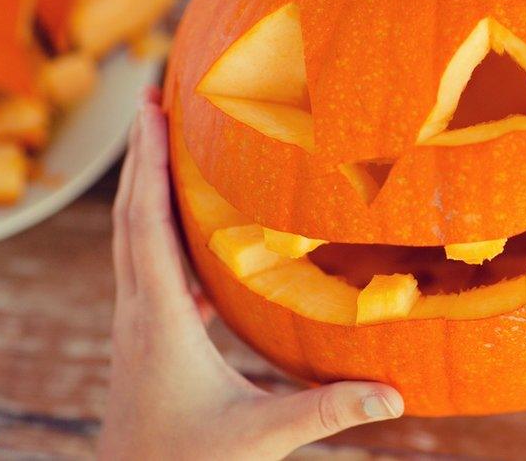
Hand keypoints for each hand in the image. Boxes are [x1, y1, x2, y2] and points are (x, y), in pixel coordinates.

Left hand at [101, 89, 403, 459]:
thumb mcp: (259, 437)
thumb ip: (326, 411)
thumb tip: (395, 397)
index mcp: (160, 321)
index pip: (148, 226)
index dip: (150, 167)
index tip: (153, 112)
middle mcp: (139, 312)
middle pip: (130, 217)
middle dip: (140, 156)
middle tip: (150, 99)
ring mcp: (137, 324)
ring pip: (133, 239)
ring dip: (145, 188)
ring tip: (161, 144)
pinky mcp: (146, 337)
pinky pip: (150, 267)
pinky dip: (162, 232)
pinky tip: (193, 235)